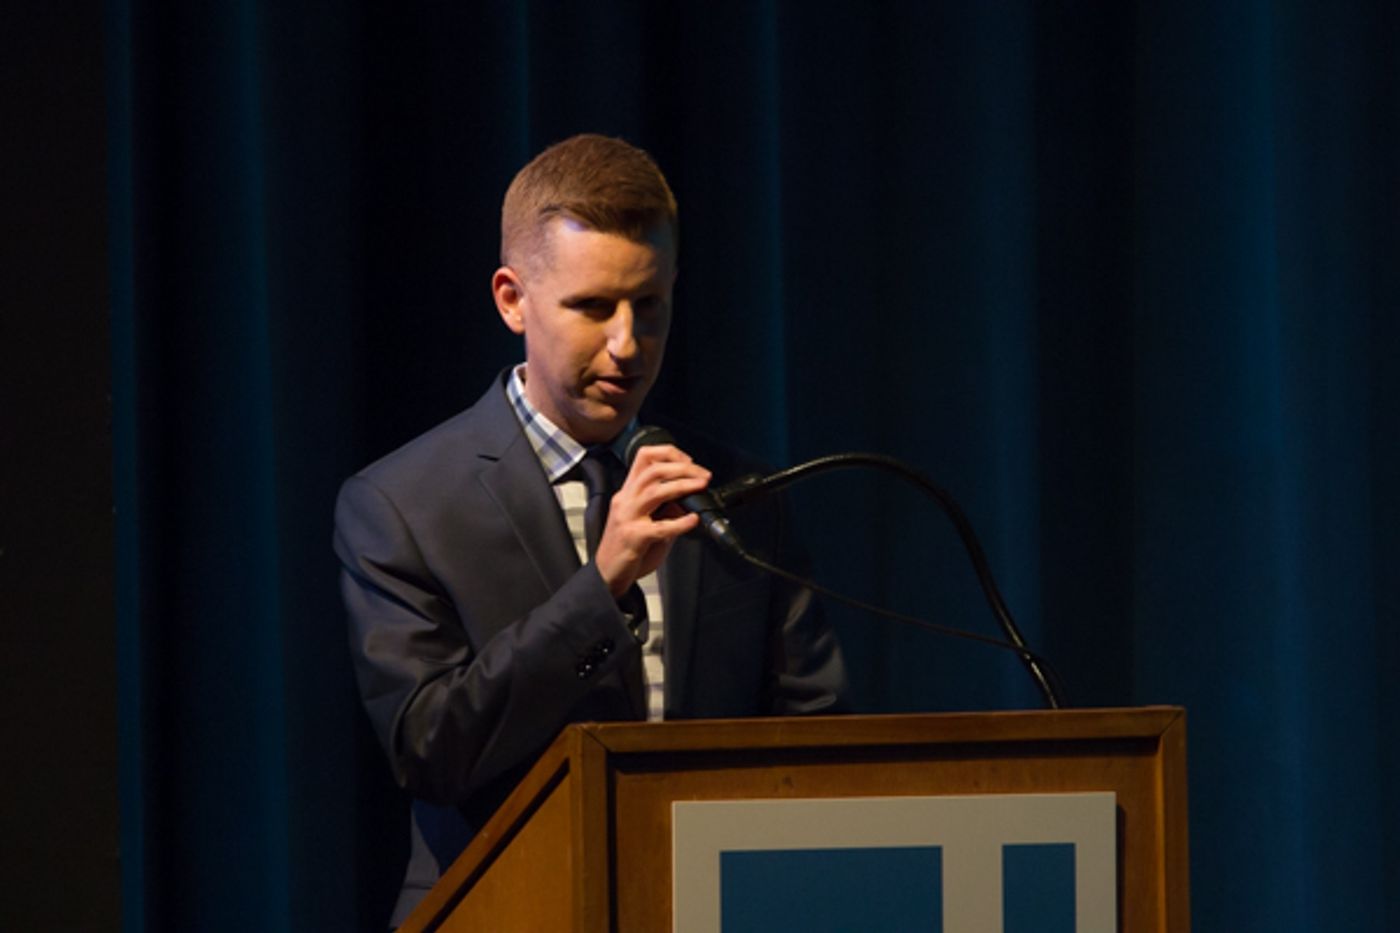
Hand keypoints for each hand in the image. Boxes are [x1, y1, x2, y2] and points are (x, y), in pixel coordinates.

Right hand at [593, 443, 709, 596]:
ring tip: (700, 486)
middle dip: (682, 467)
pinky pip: (661, 527)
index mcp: (628, 493)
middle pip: (653, 470)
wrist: (607, 574)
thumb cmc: (626, 549)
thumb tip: (688, 500)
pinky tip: (693, 520)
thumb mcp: (644, 521)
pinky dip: (681, 522)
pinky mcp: (634, 537)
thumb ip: (664, 509)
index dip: (668, 453)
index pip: (644, 457)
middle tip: (702, 475)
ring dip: (683, 485)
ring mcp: (628, 517)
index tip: (689, 461)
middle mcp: (626, 500)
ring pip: (655, 491)